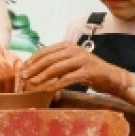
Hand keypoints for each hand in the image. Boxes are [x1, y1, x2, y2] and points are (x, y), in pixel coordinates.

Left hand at [17, 43, 131, 95]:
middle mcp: (74, 49)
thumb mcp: (72, 63)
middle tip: (24, 76)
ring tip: (33, 84)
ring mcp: (82, 60)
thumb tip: (36, 68)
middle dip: (34, 68)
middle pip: (49, 58)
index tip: (23, 68)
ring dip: (43, 76)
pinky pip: (68, 78)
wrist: (111, 77)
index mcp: (69, 45)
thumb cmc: (89, 71)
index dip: (33, 59)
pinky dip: (57, 84)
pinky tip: (49, 90)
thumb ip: (57, 62)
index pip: (46, 50)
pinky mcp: (88, 71)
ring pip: (57, 68)